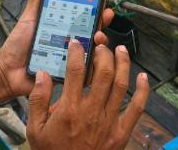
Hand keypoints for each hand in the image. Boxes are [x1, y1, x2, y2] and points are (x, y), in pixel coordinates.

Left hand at [0, 0, 113, 100]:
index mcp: (61, 27)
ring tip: (97, 35)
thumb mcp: (29, 18)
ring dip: (99, 41)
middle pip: (92, 31)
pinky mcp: (68, 73)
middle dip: (101, 21)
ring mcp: (70, 57)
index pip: (82, 15)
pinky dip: (91, 63)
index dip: (94, 7)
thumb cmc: (18, 45)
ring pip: (92, 49)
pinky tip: (93, 56)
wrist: (8, 70)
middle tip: (105, 14)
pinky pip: (83, 69)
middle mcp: (69, 41)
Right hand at [27, 40, 149, 149]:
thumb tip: (43, 75)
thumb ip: (37, 100)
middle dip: (103, 53)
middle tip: (100, 44)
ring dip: (123, 64)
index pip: (75, 71)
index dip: (77, 52)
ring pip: (121, 85)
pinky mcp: (121, 133)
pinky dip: (143, 91)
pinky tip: (143, 77)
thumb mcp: (34, 131)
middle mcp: (91, 111)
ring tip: (121, 50)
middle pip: (103, 73)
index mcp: (69, 109)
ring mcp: (108, 122)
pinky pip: (136, 108)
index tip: (76, 42)